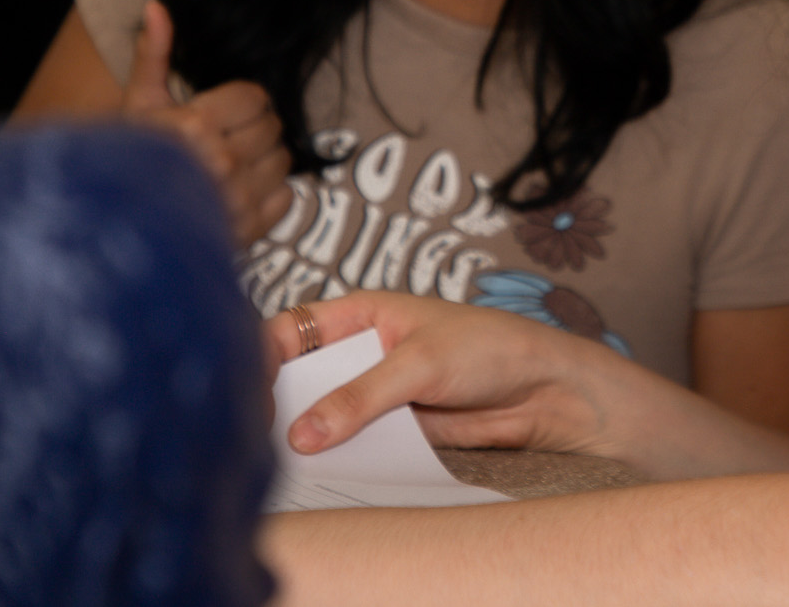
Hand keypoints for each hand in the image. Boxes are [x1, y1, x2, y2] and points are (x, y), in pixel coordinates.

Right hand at [125, 0, 292, 245]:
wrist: (114, 225)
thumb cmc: (127, 159)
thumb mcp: (136, 105)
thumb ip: (155, 55)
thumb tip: (157, 7)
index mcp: (195, 125)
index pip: (256, 98)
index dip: (243, 102)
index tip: (223, 112)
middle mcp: (221, 162)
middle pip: (272, 129)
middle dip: (254, 129)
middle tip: (227, 138)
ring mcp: (237, 200)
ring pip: (283, 162)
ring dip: (264, 161)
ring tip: (232, 165)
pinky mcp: (248, 231)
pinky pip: (286, 198)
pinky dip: (270, 194)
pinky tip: (240, 192)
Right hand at [265, 291, 614, 459]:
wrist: (542, 391)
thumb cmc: (490, 349)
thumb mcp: (421, 363)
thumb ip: (362, 397)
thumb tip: (303, 433)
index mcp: (361, 314)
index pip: (292, 330)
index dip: (260, 357)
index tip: (246, 392)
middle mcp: (359, 353)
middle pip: (297, 379)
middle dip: (277, 405)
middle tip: (259, 437)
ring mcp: (372, 394)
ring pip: (320, 417)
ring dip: (305, 438)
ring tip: (283, 463)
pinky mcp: (389, 430)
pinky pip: (351, 446)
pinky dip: (336, 459)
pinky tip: (322, 474)